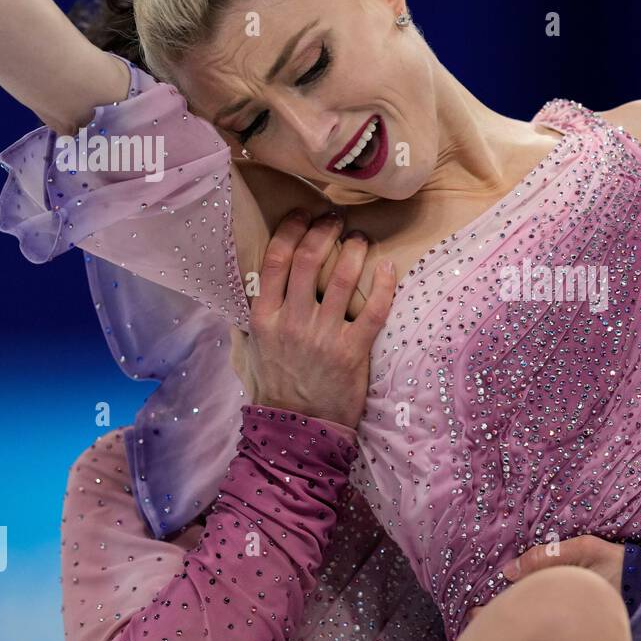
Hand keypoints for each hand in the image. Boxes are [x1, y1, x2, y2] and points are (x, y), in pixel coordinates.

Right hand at [229, 209, 394, 428]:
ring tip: (361, 238)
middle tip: (336, 218)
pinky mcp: (351, 352)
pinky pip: (372, 310)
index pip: (275, 260)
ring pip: (342, 278)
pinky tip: (387, 267)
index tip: (303, 213)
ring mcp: (322, 336)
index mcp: (264, 317)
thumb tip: (252, 282)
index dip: (291, 230)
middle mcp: (292, 322)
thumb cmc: (278, 385)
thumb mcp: (253, 348)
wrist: (298, 428)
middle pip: (309, 260)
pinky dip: (383, 285)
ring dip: (354, 250)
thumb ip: (253, 314)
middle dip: (325, 231)